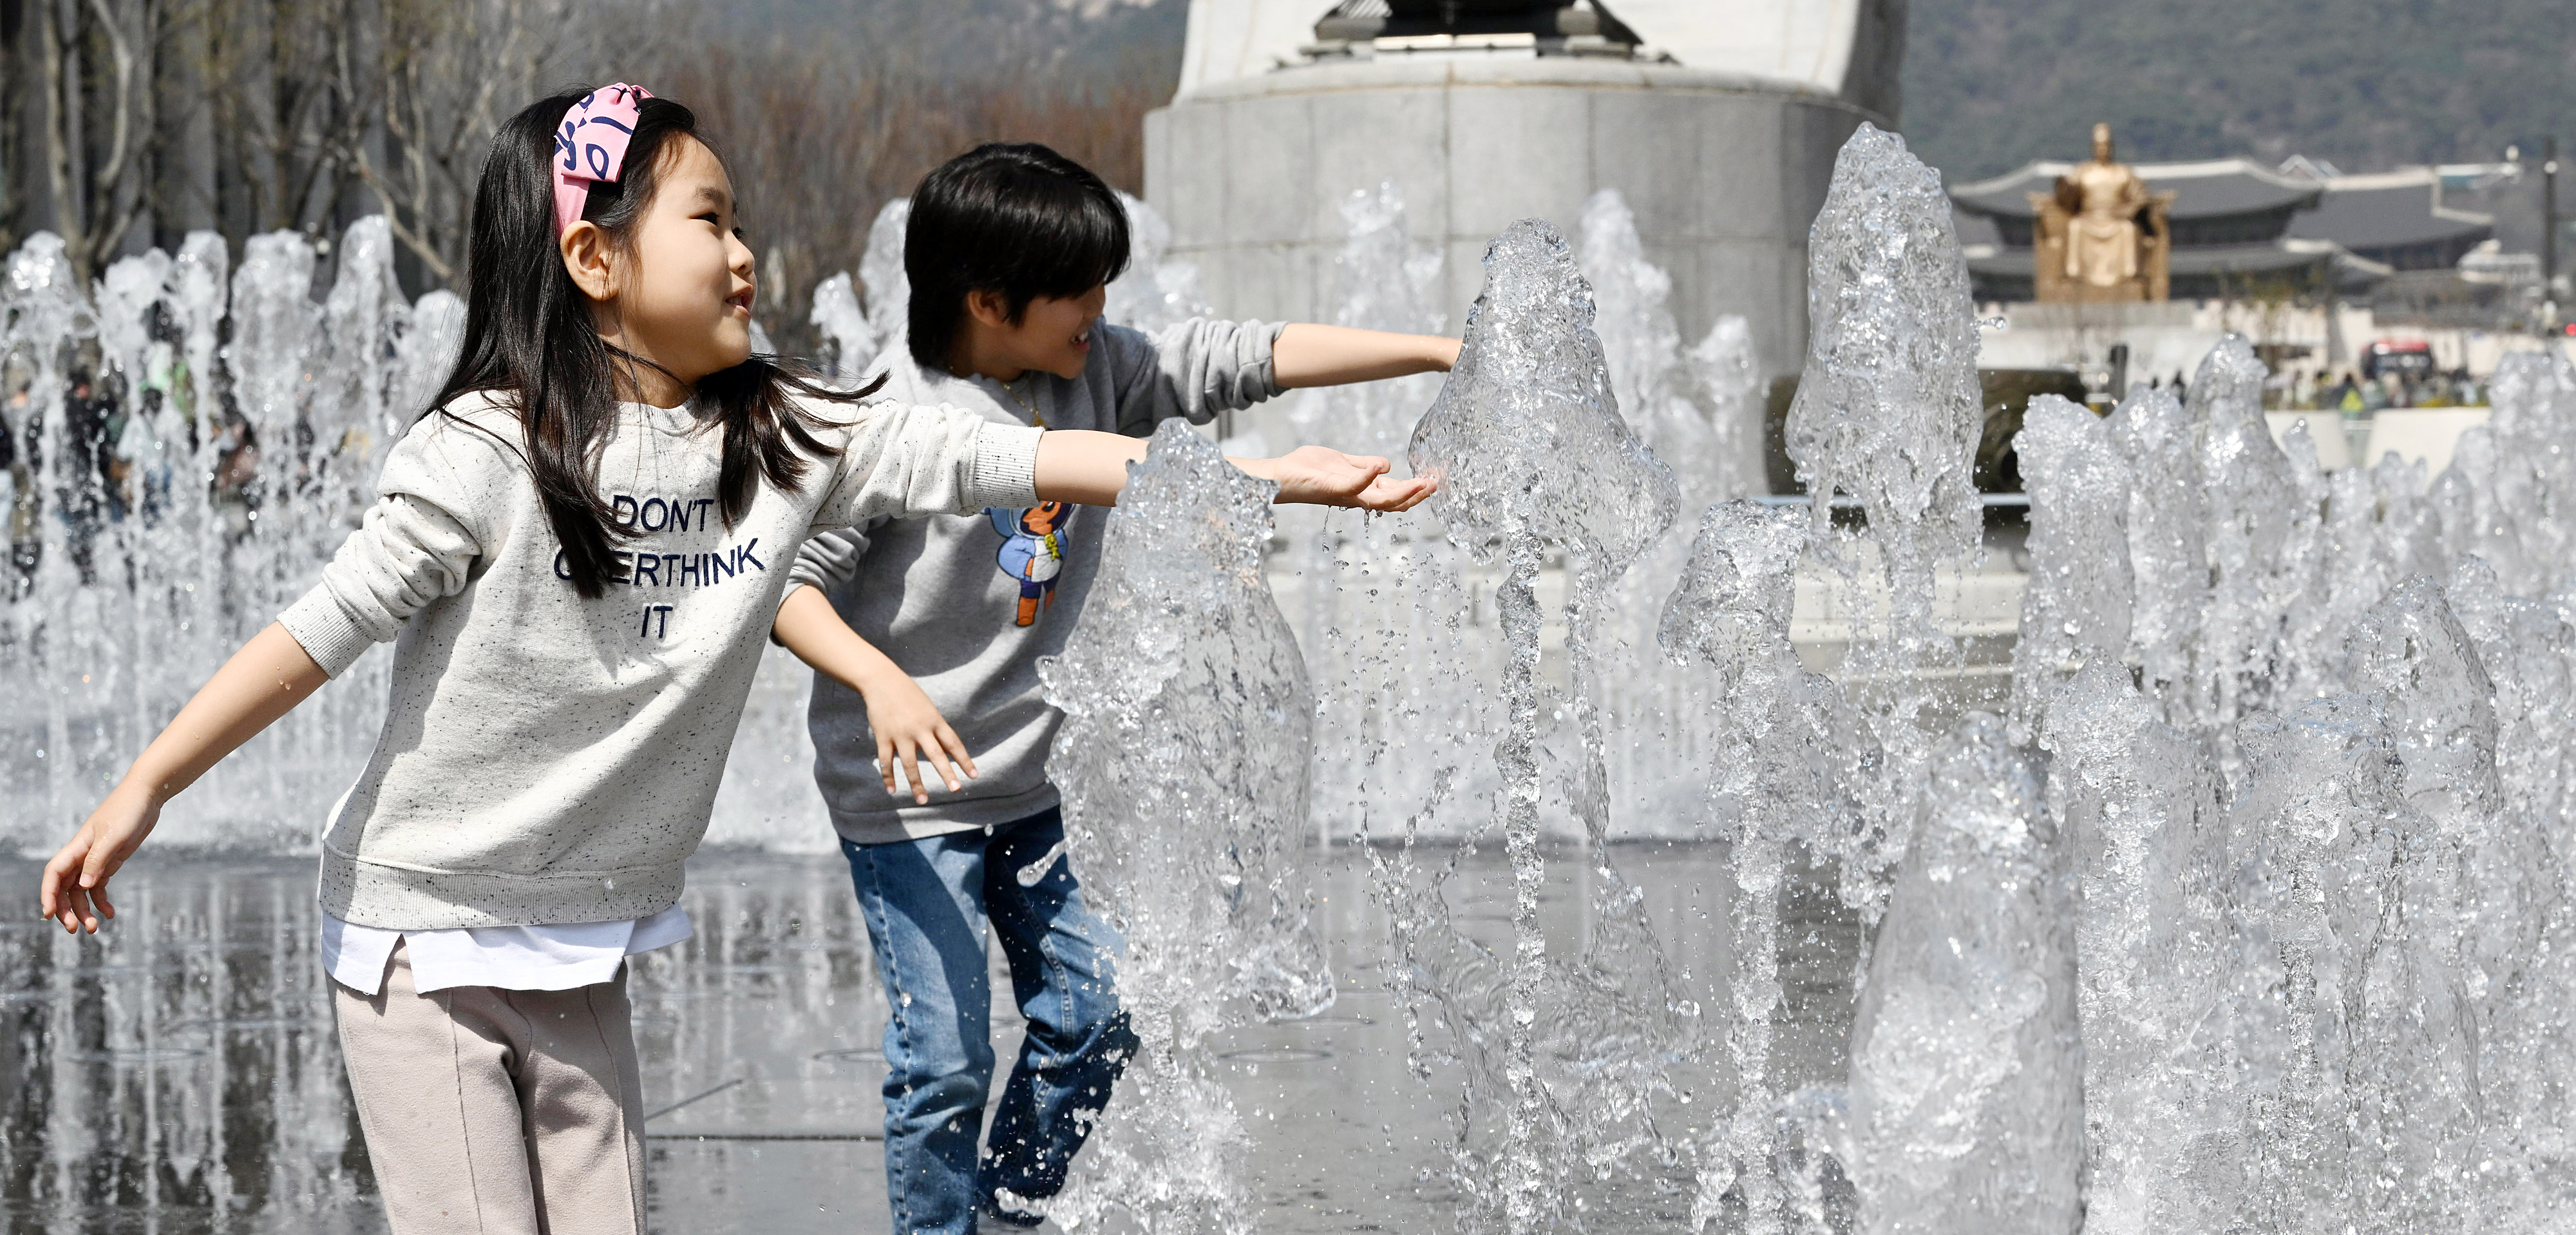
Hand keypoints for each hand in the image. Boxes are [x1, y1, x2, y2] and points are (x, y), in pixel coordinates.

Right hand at [40, 784, 161, 933]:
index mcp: (76, 848)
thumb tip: (84, 886)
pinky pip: (99, 886)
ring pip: (82, 891)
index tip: (49, 914)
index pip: (54, 874)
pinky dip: (102, 901)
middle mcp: (82, 856)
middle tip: (75, 929)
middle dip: (66, 909)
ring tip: (94, 928)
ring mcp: (95, 860)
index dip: (48, 894)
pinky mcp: (110, 862)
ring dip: (84, 910)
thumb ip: (97, 860)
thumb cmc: (127, 811)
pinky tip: (110, 913)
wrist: (147, 796)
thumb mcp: (113, 836)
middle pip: (65, 888)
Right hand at [864, 672, 975, 804]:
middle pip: (936, 755)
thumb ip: (936, 729)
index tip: (974, 776)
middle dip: (947, 773)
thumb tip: (947, 751)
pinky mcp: (883, 737)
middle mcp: (919, 728)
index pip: (954, 743)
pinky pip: (887, 762)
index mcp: (934, 720)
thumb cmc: (909, 695)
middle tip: (956, 789)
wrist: (882, 681)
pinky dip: (889, 778)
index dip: (965, 760)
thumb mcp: (928, 708)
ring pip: (910, 764)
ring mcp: (900, 734)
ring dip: (917, 784)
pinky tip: (893, 791)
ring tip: (923, 800)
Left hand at [1243, 446, 1436, 511]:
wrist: (1278, 475)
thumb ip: (1363, 464)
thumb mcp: (1342, 462)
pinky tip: (1382, 466)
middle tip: (1435, 484)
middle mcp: (1357, 497)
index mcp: (1361, 490)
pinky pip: (1354, 487)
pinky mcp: (1331, 488)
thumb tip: (1387, 464)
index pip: (1394, 494)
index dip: (1415, 489)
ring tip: (1421, 483)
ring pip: (1380, 501)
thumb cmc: (1307, 469)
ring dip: (1403, 493)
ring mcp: (1345, 494)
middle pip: (1393, 503)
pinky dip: (1368, 478)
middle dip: (1416, 495)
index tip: (1433, 479)